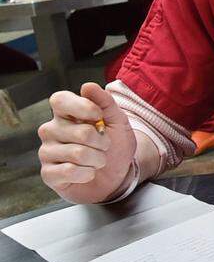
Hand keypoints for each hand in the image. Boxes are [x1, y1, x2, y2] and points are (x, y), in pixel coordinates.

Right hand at [38, 83, 135, 203]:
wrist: (117, 175)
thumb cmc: (114, 145)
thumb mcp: (117, 121)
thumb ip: (105, 102)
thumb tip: (87, 86)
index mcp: (65, 113)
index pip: (59, 100)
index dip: (82, 107)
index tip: (100, 117)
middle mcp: (51, 130)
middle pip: (79, 131)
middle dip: (102, 142)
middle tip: (105, 146)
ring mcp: (47, 152)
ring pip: (77, 153)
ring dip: (98, 159)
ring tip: (98, 160)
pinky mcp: (48, 174)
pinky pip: (69, 171)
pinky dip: (88, 173)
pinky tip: (88, 173)